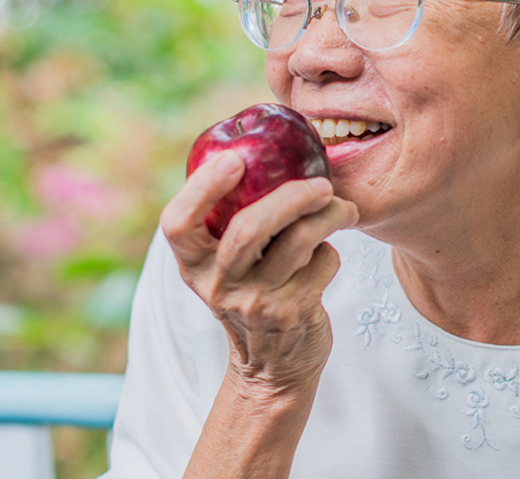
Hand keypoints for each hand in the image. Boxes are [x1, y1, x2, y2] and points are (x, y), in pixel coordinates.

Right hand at [160, 150, 357, 393]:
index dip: (202, 188)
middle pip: (249, 229)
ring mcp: (255, 302)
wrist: (271, 369)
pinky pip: (323, 263)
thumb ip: (230, 221)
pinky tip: (329, 254)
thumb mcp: (224, 266)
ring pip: (297, 242)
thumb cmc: (250, 294)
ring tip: (343, 206)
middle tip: (320, 183)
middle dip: (290, 196)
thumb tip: (262, 151)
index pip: (177, 223)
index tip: (235, 159)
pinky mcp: (292, 313)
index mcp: (192, 263)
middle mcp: (217, 284)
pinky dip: (333, 251)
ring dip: (328, 215)